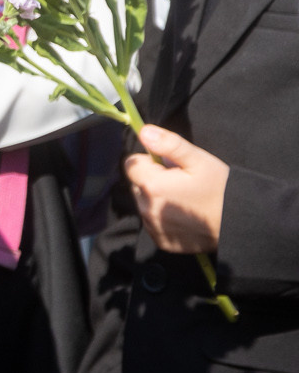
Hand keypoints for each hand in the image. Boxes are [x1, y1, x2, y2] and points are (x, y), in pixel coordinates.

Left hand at [128, 126, 228, 253]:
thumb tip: (144, 131)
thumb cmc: (221, 189)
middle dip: (153, 179)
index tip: (171, 166)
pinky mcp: (162, 241)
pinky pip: (153, 222)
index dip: (150, 161)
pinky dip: (163, 216)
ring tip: (186, 199)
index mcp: (152, 186)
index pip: (131, 164)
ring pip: (144, 203)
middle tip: (182, 182)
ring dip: (157, 198)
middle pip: (137, 184)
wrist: (241, 224)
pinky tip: (185, 215)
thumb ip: (169, 144)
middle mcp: (147, 208)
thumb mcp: (199, 160)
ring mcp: (153, 227)